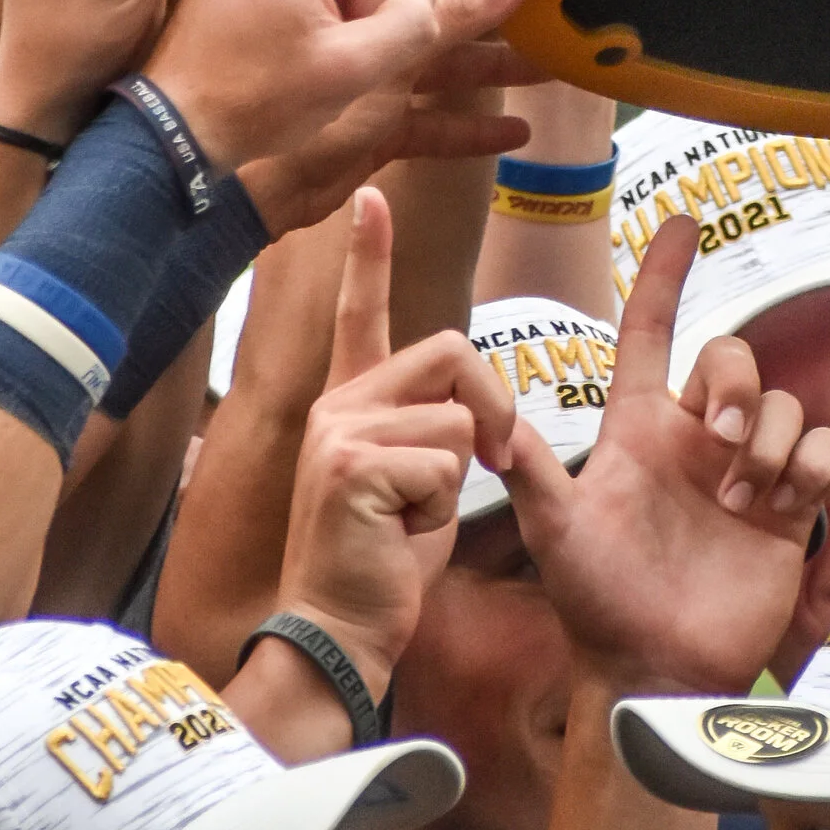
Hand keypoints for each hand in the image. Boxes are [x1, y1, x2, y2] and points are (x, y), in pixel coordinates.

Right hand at [268, 190, 516, 698]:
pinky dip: (441, 510)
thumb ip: (430, 430)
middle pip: (453, 352)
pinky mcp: (353, 465)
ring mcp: (339, 431)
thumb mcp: (412, 482)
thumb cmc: (381, 566)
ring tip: (410, 520)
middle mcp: (337, 405)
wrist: (337, 633)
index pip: (361, 315)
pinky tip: (400, 537)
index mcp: (348, 403)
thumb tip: (471, 407)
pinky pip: (447, 463)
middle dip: (493, 406)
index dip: (368, 254)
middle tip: (489, 463)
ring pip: (460, 420)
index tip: (372, 195)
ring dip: (458, 481)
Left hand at [504, 214, 829, 692]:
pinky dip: (806, 467)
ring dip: (767, 441)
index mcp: (637, 427)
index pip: (651, 330)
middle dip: (733, 384)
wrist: (656, 666)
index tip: (682, 221)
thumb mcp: (555, 529)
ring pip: (783, 402)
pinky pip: (821, 450)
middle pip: (733, 356)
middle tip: (715, 444)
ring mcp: (745, 471)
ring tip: (740, 502)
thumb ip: (533, 468)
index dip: (663, 274)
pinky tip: (777, 509)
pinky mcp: (791, 508)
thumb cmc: (597, 601)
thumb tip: (490, 415)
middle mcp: (693, 439)